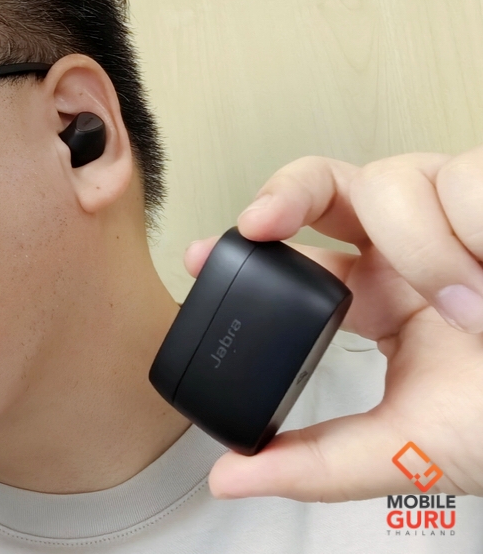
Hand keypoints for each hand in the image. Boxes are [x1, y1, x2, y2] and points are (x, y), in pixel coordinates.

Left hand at [184, 149, 482, 501]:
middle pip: (327, 183)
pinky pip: (466, 178)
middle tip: (263, 222)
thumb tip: (229, 477)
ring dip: (423, 248)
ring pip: (395, 181)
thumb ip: (320, 464)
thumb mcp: (412, 451)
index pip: (300, 255)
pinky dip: (474, 229)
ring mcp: (459, 215)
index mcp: (380, 297)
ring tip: (469, 307)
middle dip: (287, 192)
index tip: (200, 253)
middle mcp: (410, 248)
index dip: (248, 245)